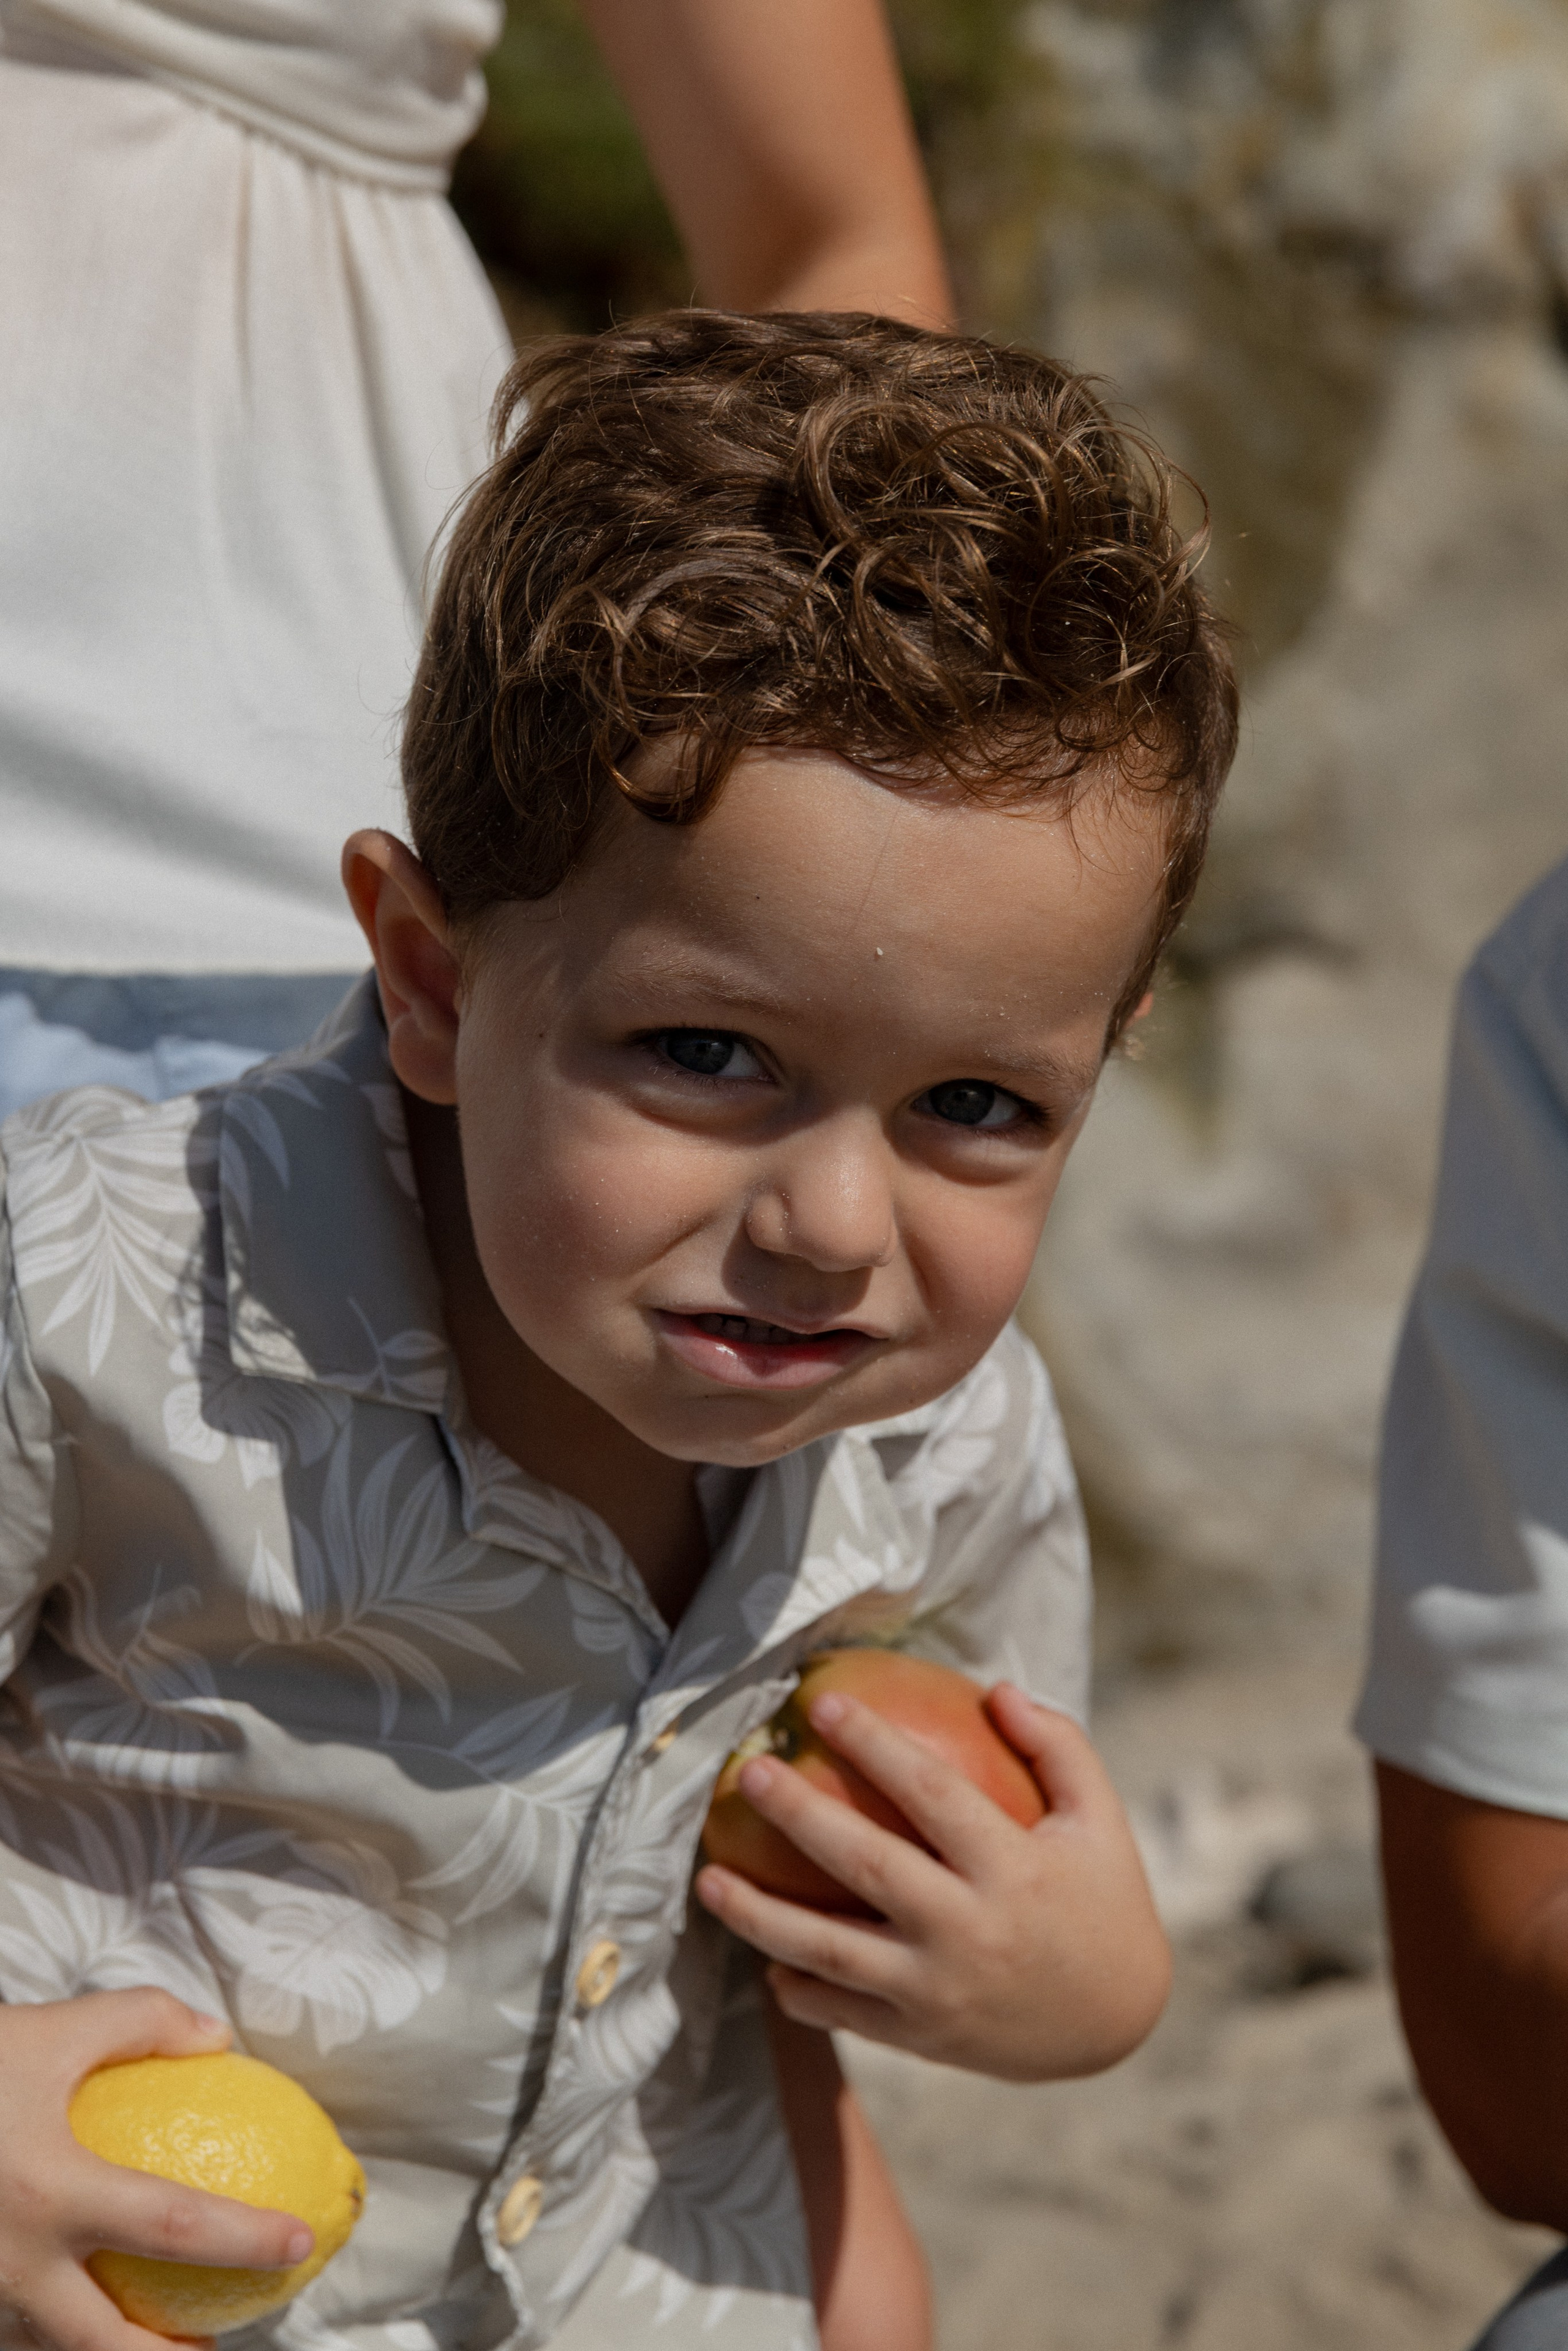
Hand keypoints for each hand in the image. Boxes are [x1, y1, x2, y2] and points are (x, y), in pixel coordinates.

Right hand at [0, 1989, 312, 2350]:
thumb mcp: (50, 2030)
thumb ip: (139, 2023)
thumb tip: (215, 2038)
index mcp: (50, 2193)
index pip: (173, 2224)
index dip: (242, 2239)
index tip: (298, 2242)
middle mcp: (12, 2263)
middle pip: (104, 2350)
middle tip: (212, 2350)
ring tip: (148, 2340)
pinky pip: (8, 2330)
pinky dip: (47, 2333)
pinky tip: (73, 2310)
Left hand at [694, 1683, 1170, 2080]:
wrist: (1115, 2028)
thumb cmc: (1104, 1902)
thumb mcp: (1100, 1820)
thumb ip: (1057, 1747)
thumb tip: (995, 1688)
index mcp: (1014, 1869)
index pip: (932, 1794)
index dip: (875, 1745)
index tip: (822, 1704)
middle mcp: (969, 1932)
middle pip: (866, 1865)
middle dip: (800, 1815)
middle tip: (749, 1771)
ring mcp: (938, 1992)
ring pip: (830, 1952)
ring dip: (760, 1915)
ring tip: (707, 1878)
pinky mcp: (920, 2037)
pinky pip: (842, 2011)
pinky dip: (795, 1989)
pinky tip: (760, 1957)